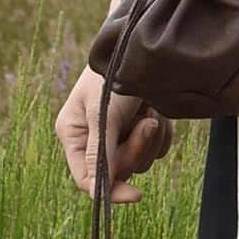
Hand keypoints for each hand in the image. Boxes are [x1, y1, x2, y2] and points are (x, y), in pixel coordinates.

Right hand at [55, 64, 174, 203]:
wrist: (144, 42)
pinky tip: (159, 109)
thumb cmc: (115, 71)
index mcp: (74, 133)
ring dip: (152, 137)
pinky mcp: (143, 128)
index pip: (87, 179)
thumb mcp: (104, 110)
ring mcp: (121, 134)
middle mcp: (95, 138)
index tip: (136, 195)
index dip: (110, 192)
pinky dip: (164, 132)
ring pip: (142, 161)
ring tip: (150, 109)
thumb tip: (97, 192)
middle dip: (137, 148)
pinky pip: (159, 148)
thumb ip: (100, 151)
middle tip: (146, 121)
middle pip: (118, 172)